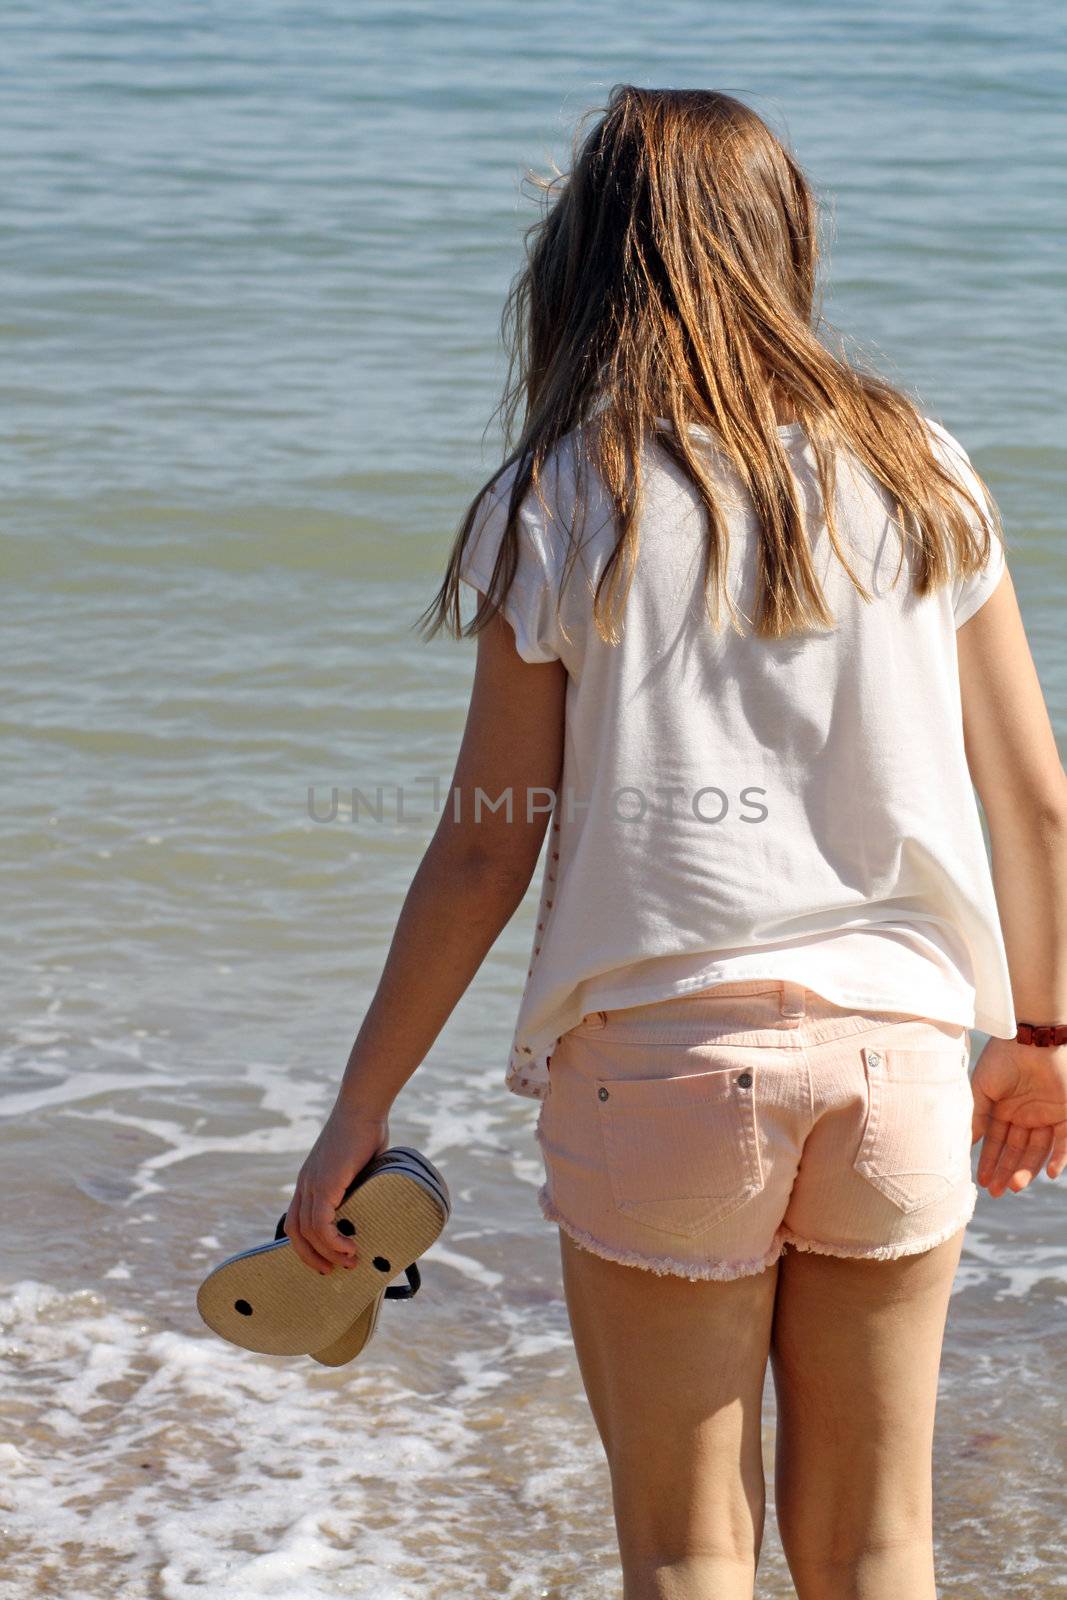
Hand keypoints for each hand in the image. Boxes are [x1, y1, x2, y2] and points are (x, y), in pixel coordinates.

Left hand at [282, 1102, 390, 1274]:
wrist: (363, 1108)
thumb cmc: (368, 1131)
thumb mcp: (363, 1167)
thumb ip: (363, 1186)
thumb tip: (380, 1204)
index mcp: (310, 1181)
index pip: (297, 1221)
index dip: (307, 1245)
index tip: (324, 1260)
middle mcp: (305, 1185)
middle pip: (295, 1232)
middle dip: (312, 1257)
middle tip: (332, 1271)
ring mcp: (312, 1184)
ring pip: (308, 1232)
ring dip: (327, 1253)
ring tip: (350, 1262)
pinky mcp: (324, 1184)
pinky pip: (320, 1223)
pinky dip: (333, 1242)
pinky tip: (349, 1248)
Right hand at [971, 1038, 1066, 1195]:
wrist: (1030, 1038)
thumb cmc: (1002, 1059)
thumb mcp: (981, 1089)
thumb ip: (976, 1117)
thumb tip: (967, 1145)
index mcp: (1005, 1109)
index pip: (997, 1142)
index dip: (990, 1161)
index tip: (981, 1181)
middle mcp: (1026, 1116)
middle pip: (1017, 1150)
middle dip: (1006, 1171)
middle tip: (996, 1192)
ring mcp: (1047, 1115)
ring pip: (1038, 1150)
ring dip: (1027, 1169)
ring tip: (1014, 1187)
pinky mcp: (1066, 1114)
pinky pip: (1064, 1142)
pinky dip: (1059, 1158)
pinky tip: (1048, 1174)